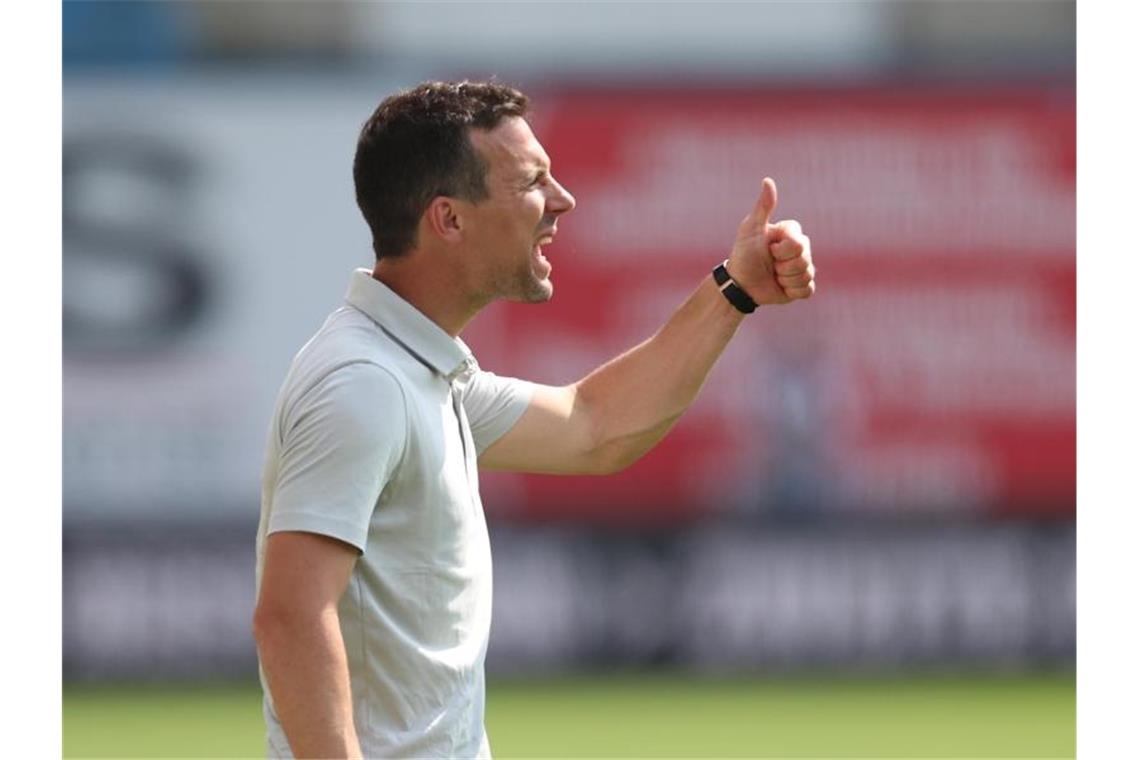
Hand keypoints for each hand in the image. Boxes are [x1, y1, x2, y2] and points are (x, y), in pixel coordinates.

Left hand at [725, 177, 814, 305]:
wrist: (739, 284)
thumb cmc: (743, 253)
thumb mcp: (751, 229)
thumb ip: (763, 207)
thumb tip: (767, 180)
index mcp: (791, 233)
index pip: (799, 243)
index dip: (783, 250)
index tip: (769, 249)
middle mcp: (800, 249)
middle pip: (805, 260)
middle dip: (783, 267)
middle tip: (770, 265)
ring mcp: (803, 267)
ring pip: (807, 275)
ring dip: (786, 279)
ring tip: (773, 276)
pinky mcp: (802, 286)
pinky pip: (808, 290)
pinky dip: (792, 291)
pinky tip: (780, 287)